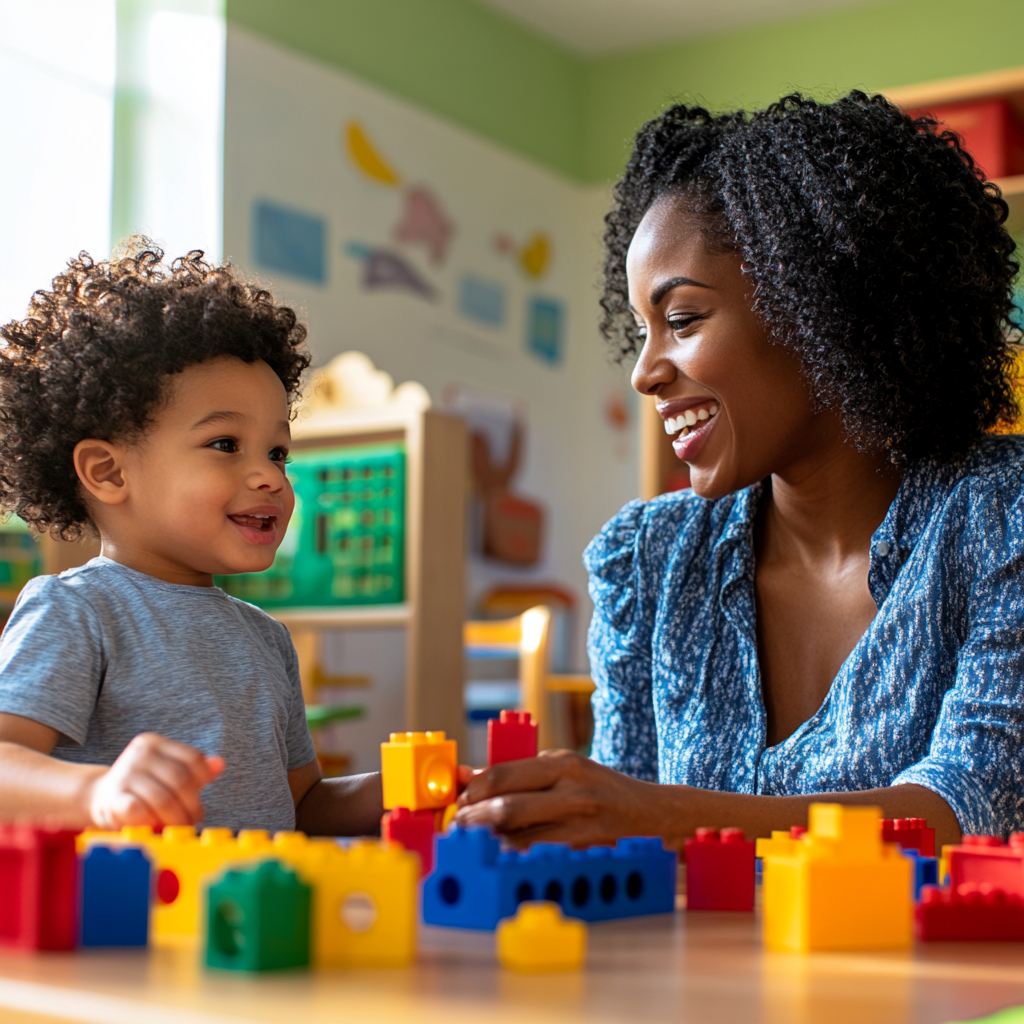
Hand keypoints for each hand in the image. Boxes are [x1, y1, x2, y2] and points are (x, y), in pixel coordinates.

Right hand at [86, 733, 223, 829]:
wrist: (98, 797)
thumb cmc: (141, 786)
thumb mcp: (167, 771)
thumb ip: (194, 769)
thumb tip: (220, 764)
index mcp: (154, 742)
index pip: (192, 758)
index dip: (203, 780)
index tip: (200, 797)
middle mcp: (139, 754)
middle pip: (181, 780)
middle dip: (192, 805)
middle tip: (192, 819)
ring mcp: (124, 774)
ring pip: (164, 798)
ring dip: (176, 818)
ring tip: (178, 826)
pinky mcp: (112, 798)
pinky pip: (140, 811)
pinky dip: (153, 821)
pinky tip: (156, 826)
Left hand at [454, 749, 664, 847]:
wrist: (650, 813)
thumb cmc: (598, 788)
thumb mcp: (563, 768)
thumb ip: (520, 773)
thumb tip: (468, 777)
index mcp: (563, 763)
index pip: (504, 774)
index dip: (473, 790)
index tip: (459, 799)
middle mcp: (571, 789)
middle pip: (508, 806)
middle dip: (474, 818)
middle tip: (459, 825)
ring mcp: (579, 821)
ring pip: (519, 835)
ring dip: (488, 840)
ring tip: (473, 840)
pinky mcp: (584, 848)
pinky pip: (537, 853)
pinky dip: (513, 854)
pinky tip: (501, 853)